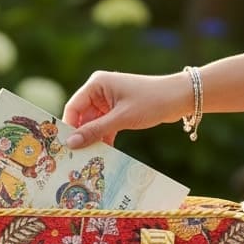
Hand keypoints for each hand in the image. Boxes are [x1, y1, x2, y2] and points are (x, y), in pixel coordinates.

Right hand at [62, 69, 193, 148]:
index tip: (64, 147)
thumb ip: (95, 131)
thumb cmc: (151, 102)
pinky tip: (105, 154)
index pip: (73, 107)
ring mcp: (109, 101)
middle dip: (81, 136)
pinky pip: (105, 126)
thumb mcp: (121, 119)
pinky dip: (105, 138)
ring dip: (94, 139)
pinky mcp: (118, 110)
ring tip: (90, 159)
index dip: (68, 126)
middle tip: (75, 157)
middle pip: (82, 117)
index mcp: (96, 84)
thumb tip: (71, 143)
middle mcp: (100, 90)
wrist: (179, 98)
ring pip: (93, 124)